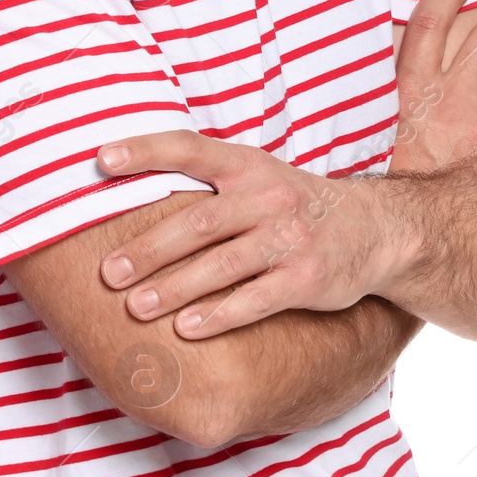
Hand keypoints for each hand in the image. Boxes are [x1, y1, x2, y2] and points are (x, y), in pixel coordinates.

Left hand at [93, 132, 404, 337]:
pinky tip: (186, 329)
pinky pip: (255, 300)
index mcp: (246, 164)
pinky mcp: (307, 279)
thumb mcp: (256, 174)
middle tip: (108, 272)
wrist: (374, 229)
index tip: (101, 159)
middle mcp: (267, 197)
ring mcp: (289, 239)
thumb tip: (129, 188)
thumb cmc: (291, 202)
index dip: (145, 151)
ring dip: (174, 288)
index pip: (189, 147)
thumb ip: (205, 178)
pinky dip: (218, 316)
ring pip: (221, 266)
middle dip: (148, 250)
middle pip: (197, 223)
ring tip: (136, 307)